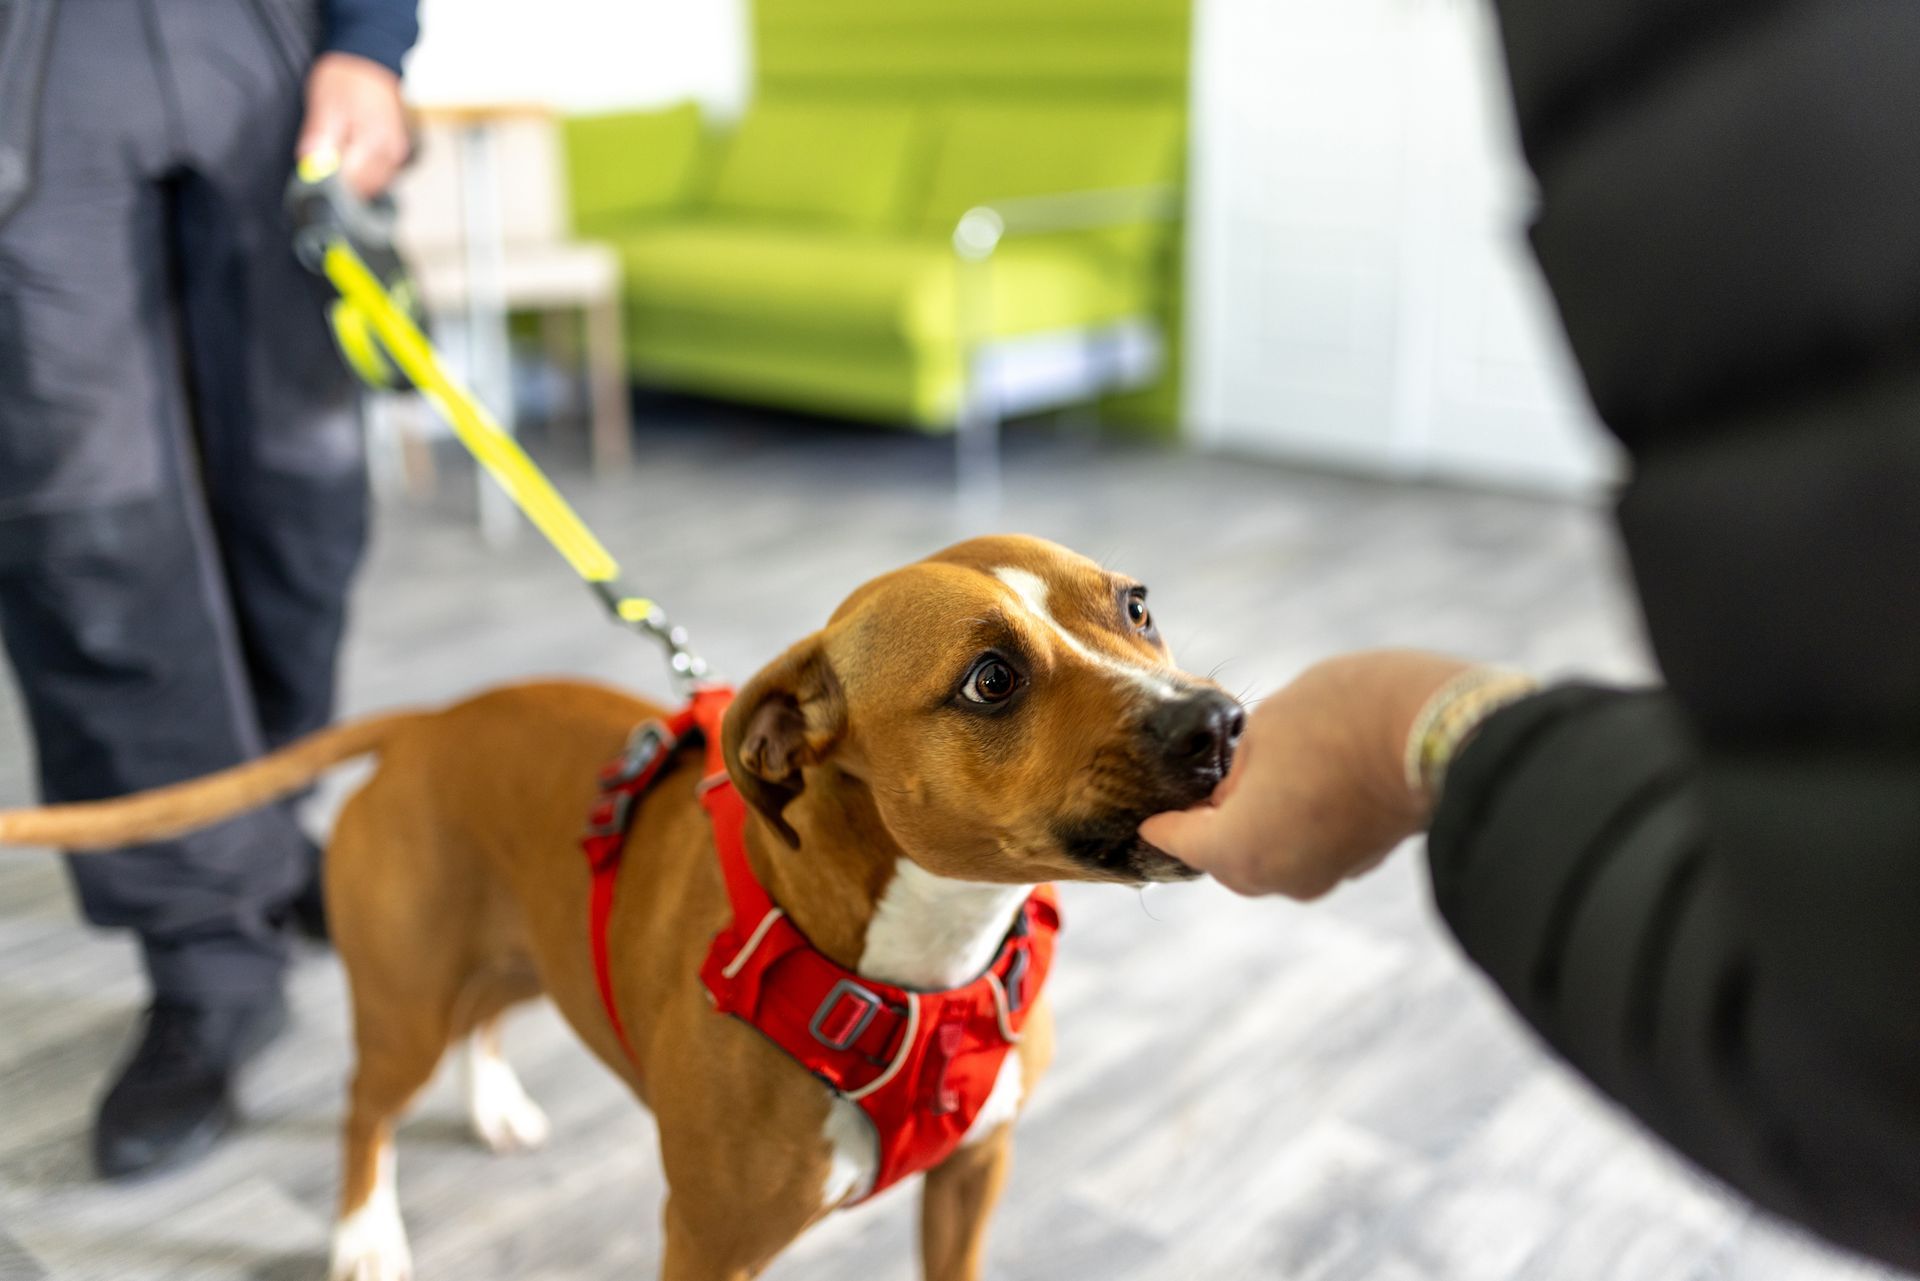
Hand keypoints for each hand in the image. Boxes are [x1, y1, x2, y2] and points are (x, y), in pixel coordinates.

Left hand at [297, 53, 409, 198]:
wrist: (369, 58)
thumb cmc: (346, 77)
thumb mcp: (325, 104)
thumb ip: (321, 140)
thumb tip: (313, 170)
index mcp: (375, 142)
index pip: (351, 184)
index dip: (328, 185)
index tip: (312, 178)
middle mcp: (393, 153)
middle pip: (364, 190)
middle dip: (340, 184)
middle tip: (321, 166)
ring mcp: (398, 155)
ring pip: (373, 186)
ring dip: (352, 180)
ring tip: (336, 157)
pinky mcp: (398, 153)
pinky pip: (379, 176)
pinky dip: (362, 174)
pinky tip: (350, 156)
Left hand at [1138, 650, 1475, 898]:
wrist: (1439, 729)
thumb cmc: (1342, 717)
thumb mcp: (1267, 726)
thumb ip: (1238, 767)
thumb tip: (1238, 790)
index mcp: (1241, 848)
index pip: (1183, 841)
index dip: (1162, 824)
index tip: (1146, 822)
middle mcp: (1280, 876)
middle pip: (1228, 856)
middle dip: (1213, 826)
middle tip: (1205, 792)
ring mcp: (1327, 873)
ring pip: (1272, 855)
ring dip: (1259, 825)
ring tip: (1259, 778)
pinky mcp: (1363, 859)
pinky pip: (1311, 848)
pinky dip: (1298, 824)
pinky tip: (1303, 785)